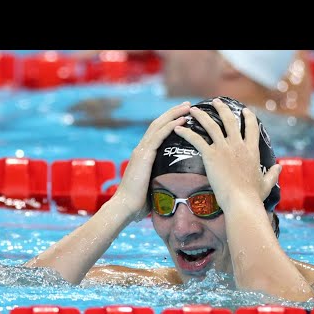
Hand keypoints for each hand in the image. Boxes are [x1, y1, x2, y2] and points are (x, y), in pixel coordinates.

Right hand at [113, 101, 190, 220]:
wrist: (124, 208)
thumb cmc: (138, 205)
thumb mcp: (153, 188)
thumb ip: (161, 183)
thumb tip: (175, 189)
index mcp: (143, 156)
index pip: (157, 133)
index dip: (169, 123)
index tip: (183, 116)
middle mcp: (141, 150)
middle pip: (158, 124)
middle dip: (173, 113)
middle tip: (188, 105)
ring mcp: (141, 151)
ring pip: (159, 125)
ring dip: (174, 114)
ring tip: (188, 107)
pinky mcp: (144, 156)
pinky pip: (159, 136)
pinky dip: (171, 126)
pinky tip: (183, 120)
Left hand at [174, 98, 280, 211]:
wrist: (242, 201)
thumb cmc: (254, 196)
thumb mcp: (267, 183)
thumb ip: (272, 174)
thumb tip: (279, 167)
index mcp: (252, 151)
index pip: (251, 128)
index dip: (248, 117)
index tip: (245, 110)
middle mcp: (238, 145)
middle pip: (230, 120)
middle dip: (222, 108)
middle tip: (215, 101)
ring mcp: (224, 149)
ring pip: (211, 125)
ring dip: (202, 115)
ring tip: (194, 109)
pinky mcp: (211, 156)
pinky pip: (196, 140)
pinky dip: (186, 132)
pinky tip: (178, 128)